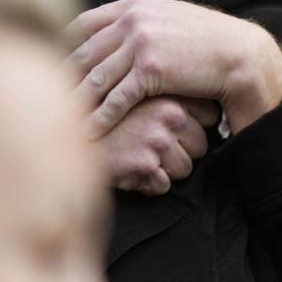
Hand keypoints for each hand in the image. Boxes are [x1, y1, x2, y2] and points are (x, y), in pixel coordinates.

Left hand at [64, 0, 281, 138]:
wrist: (238, 53)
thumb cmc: (207, 40)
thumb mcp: (169, 18)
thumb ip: (139, 21)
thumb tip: (113, 33)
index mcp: (134, 5)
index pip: (84, 23)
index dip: (62, 45)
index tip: (46, 65)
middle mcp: (133, 20)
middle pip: (83, 52)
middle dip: (61, 79)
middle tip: (42, 101)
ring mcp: (141, 43)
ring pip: (94, 78)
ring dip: (73, 102)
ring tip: (57, 122)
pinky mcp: (151, 70)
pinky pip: (115, 98)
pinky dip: (98, 118)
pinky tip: (87, 132)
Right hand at [95, 95, 217, 194]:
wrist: (70, 135)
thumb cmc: (110, 117)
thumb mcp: (142, 95)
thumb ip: (172, 99)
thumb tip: (212, 110)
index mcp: (173, 96)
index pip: (211, 116)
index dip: (195, 126)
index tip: (178, 128)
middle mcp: (169, 115)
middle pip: (201, 146)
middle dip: (182, 152)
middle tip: (153, 146)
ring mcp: (158, 140)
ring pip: (185, 169)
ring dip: (166, 170)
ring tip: (141, 156)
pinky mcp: (146, 164)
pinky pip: (164, 186)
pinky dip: (149, 184)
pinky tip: (131, 169)